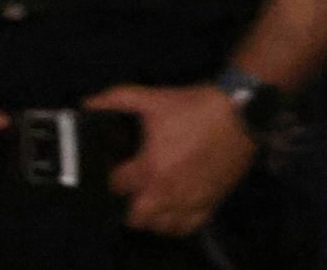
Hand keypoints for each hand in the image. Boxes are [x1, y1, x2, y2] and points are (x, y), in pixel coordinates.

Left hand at [84, 83, 257, 235]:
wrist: (239, 112)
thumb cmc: (194, 106)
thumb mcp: (152, 98)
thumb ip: (116, 99)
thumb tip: (87, 104)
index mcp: (149, 169)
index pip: (117, 186)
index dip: (114, 174)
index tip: (119, 165)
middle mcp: (166, 193)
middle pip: (135, 217)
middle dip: (130, 202)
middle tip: (134, 185)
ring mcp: (189, 202)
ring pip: (160, 227)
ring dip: (151, 215)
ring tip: (152, 197)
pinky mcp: (209, 205)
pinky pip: (186, 228)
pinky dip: (176, 223)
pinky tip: (174, 208)